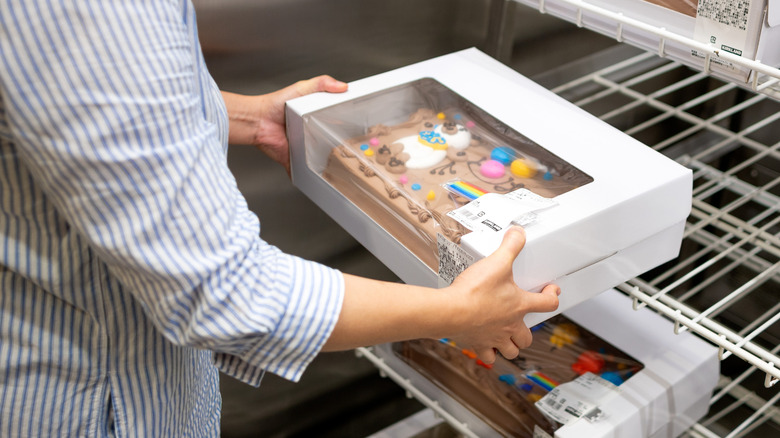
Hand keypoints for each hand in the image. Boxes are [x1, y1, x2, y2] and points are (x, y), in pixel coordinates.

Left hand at [222, 75, 347, 174]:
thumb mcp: (302, 88)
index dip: (347, 123)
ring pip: (321, 158)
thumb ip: (322, 83)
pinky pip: (305, 171)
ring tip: (347, 164)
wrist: (258, 121)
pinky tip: (324, 179)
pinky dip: (311, 176)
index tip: (362, 127)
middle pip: (331, 141)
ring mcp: (304, 148)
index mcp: (314, 117)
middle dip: (342, 145)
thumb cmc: (276, 104)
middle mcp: (310, 133)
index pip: (335, 121)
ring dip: (331, 161)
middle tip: (358, 148)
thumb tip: (343, 86)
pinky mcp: (295, 160)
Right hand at [446, 226, 559, 363]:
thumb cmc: (474, 292)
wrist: (451, 312)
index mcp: (518, 305)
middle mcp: (510, 325)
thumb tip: (519, 233)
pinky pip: (487, 357)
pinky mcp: (476, 344)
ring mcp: (494, 337)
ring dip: (511, 346)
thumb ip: (510, 246)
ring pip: (511, 351)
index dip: (552, 296)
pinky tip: (484, 345)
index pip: (547, 303)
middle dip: (527, 332)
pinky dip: (488, 354)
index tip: (551, 291)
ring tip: (506, 338)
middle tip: (522, 322)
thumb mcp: (497, 262)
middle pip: (527, 337)